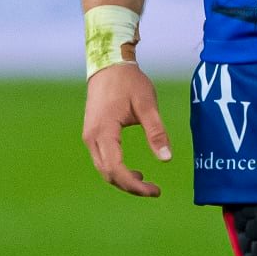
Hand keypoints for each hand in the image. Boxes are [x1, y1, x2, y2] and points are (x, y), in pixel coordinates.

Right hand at [82, 63, 172, 196]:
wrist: (109, 65)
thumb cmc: (129, 82)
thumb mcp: (147, 104)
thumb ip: (156, 131)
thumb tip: (166, 159)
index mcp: (104, 131)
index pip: (116, 169)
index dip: (135, 185)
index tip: (155, 190)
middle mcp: (92, 137)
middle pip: (108, 174)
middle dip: (130, 186)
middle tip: (154, 190)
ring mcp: (90, 136)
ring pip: (104, 169)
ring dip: (123, 180)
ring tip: (146, 182)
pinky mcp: (92, 134)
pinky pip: (103, 160)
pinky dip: (117, 170)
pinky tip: (134, 171)